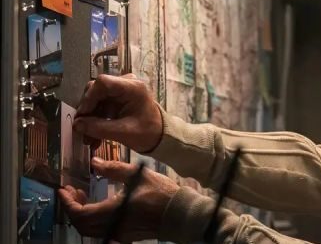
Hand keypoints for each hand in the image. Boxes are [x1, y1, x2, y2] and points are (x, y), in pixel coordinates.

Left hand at [58, 158, 178, 242]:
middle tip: (71, 191)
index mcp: (113, 212)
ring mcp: (118, 234)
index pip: (80, 213)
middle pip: (81, 224)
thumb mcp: (137, 175)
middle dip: (72, 207)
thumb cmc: (161, 194)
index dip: (68, 202)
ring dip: (81, 213)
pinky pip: (101, 230)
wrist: (179, 213)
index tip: (63, 189)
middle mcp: (112, 227)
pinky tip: (98, 204)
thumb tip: (94, 163)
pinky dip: (93, 218)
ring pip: (89, 229)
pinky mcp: (125, 235)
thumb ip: (113, 169)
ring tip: (83, 195)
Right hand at [74, 74, 162, 152]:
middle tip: (81, 130)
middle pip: (96, 90)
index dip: (89, 98)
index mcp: (132, 87)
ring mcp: (121, 91)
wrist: (160, 136)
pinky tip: (93, 137)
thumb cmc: (148, 132)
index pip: (103, 82)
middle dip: (88, 111)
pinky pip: (100, 106)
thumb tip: (77, 124)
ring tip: (88, 139)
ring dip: (90, 119)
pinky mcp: (117, 99)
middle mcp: (126, 84)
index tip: (83, 115)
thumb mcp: (123, 132)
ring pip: (95, 100)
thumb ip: (98, 128)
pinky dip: (96, 121)